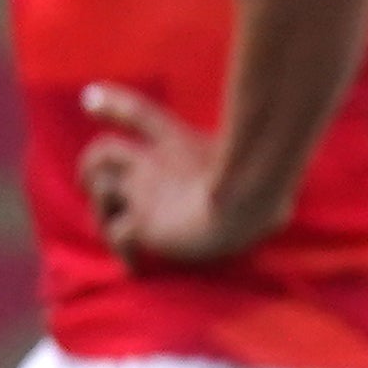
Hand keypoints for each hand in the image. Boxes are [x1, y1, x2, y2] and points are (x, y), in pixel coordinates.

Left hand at [75, 85, 249, 263]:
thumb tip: (280, 203)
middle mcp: (154, 162)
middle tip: (86, 182)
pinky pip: (117, 235)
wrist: (246, 201)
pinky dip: (123, 253)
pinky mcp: (142, 221)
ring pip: (100, 193)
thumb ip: (250, 172)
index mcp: (180, 143)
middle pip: (104, 151)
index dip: (112, 103)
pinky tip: (135, 268)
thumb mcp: (256, 165)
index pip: (141, 114)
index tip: (89, 99)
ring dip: (101, 212)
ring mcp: (144, 191)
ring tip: (113, 230)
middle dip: (89, 166)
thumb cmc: (266, 184)